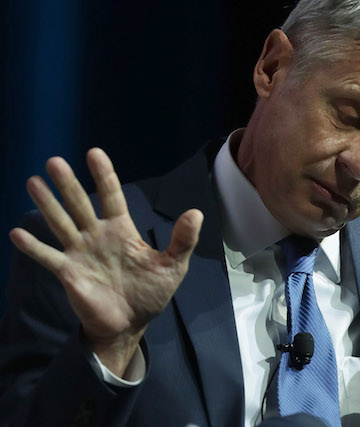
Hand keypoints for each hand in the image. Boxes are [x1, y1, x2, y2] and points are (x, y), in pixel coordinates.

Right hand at [9, 148, 202, 375]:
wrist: (130, 323)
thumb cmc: (151, 292)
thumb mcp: (172, 265)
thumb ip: (182, 240)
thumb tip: (197, 213)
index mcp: (122, 230)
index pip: (112, 196)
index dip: (104, 176)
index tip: (94, 153)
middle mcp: (98, 236)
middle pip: (80, 204)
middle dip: (68, 184)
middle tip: (54, 161)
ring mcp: (81, 252)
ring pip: (61, 223)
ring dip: (47, 205)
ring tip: (33, 182)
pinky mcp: (68, 273)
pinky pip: (48, 257)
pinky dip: (33, 247)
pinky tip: (16, 233)